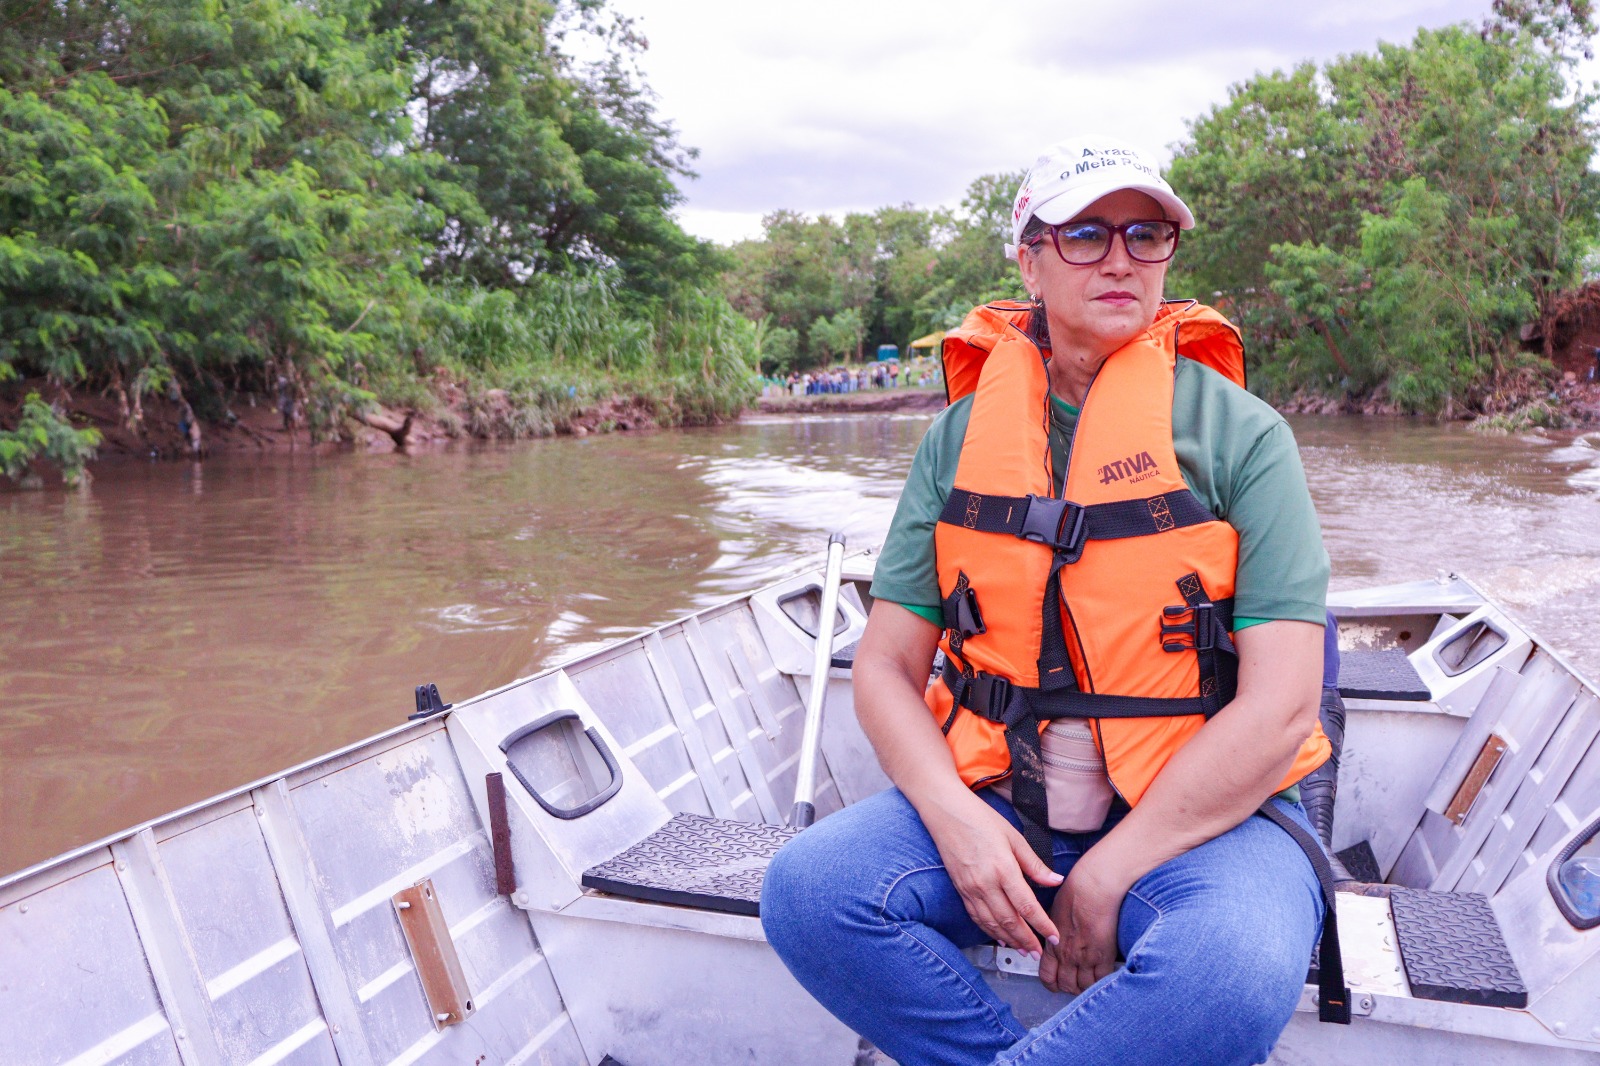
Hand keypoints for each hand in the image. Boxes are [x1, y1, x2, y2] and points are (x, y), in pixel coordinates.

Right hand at [922, 789, 1062, 956]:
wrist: (945, 812)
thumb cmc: (980, 818)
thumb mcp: (1013, 836)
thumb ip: (1034, 864)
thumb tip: (1055, 880)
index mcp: (1003, 868)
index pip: (1027, 905)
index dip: (1042, 925)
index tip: (1054, 937)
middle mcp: (985, 883)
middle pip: (1009, 920)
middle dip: (1026, 940)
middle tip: (1039, 953)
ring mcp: (970, 888)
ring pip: (992, 923)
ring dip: (1009, 940)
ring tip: (1023, 950)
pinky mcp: (960, 889)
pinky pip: (976, 917)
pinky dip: (989, 930)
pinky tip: (1000, 937)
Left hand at [1038, 848, 1129, 993]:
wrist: (1093, 887)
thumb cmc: (1075, 892)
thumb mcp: (1055, 912)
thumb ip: (1055, 931)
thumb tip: (1057, 937)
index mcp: (1052, 944)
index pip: (1047, 975)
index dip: (1052, 984)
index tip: (1056, 984)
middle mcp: (1066, 955)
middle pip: (1066, 985)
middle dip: (1070, 988)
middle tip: (1076, 984)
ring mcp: (1085, 957)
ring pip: (1084, 987)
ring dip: (1086, 988)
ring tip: (1091, 982)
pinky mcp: (1104, 955)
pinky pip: (1102, 979)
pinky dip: (1103, 982)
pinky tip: (1105, 977)